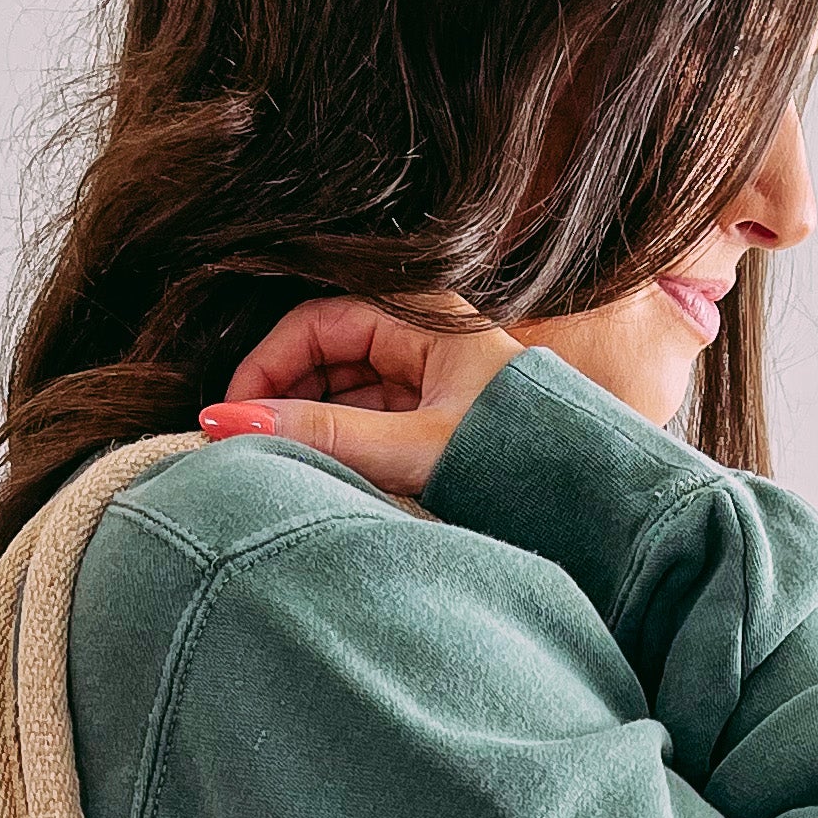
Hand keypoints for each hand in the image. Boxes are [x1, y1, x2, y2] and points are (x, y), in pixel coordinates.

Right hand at [202, 293, 526, 496]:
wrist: (592, 501)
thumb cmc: (522, 462)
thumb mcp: (415, 448)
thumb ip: (324, 435)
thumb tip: (226, 423)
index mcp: (424, 316)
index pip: (315, 323)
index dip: (265, 366)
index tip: (231, 417)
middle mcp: (423, 335)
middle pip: (322, 353)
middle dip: (281, 397)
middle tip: (247, 448)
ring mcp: (427, 374)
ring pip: (340, 389)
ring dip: (307, 423)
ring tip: (282, 466)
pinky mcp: (432, 412)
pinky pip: (367, 416)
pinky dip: (337, 441)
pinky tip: (320, 472)